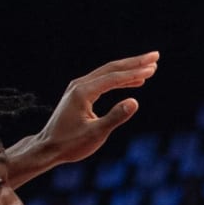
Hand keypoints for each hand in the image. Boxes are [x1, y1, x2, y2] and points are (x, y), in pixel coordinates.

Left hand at [18, 52, 157, 178]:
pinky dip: (120, 80)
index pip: (114, 77)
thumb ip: (115, 117)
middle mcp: (80, 85)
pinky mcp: (80, 94)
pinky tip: (134, 82)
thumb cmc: (70, 144)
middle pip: (112, 68)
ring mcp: (78, 88)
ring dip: (129, 69)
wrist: (47, 148)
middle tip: (155, 56)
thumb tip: (135, 101)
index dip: (135, 72)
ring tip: (150, 67)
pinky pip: (104, 82)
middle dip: (135, 62)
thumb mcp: (95, 134)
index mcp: (83, 92)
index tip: (153, 68)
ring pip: (108, 73)